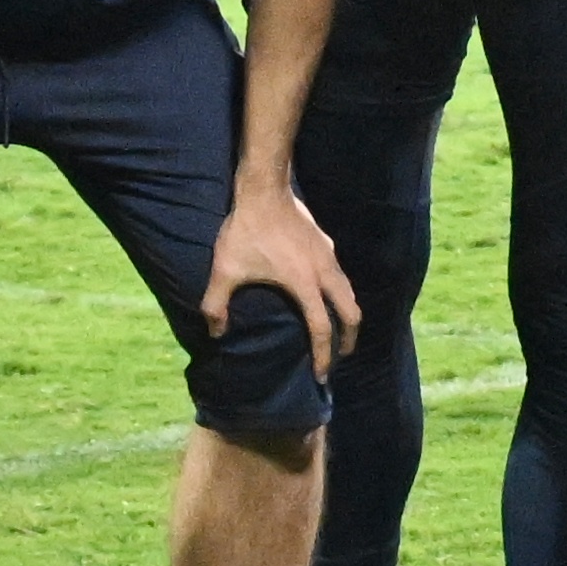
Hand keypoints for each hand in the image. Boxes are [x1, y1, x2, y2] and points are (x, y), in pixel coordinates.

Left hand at [205, 180, 359, 381]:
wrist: (264, 191)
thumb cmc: (245, 232)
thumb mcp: (225, 271)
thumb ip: (216, 306)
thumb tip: (216, 334)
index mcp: (305, 285)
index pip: (322, 328)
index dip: (324, 354)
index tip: (323, 374)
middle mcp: (324, 272)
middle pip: (351, 311)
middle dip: (349, 337)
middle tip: (341, 355)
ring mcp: (328, 256)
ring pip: (349, 291)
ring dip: (347, 313)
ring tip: (339, 328)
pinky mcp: (325, 243)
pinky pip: (340, 275)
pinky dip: (340, 292)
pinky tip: (324, 292)